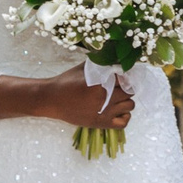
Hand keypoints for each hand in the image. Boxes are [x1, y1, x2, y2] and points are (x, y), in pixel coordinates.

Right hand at [0, 67, 135, 129]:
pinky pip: (124, 122)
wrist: (52, 100)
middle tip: (119, 86)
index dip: (124, 76)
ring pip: (129, 106)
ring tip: (117, 98)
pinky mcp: (101, 123)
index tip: (121, 75)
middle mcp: (105, 99)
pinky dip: (124, 116)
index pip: (125, 79)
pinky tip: (117, 110)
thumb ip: (100, 64)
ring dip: (126, 101)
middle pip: (129, 92)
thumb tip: (114, 58)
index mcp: (101, 85)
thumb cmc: (66, 82)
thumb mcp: (83, 69)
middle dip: (126, 87)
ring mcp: (104, 113)